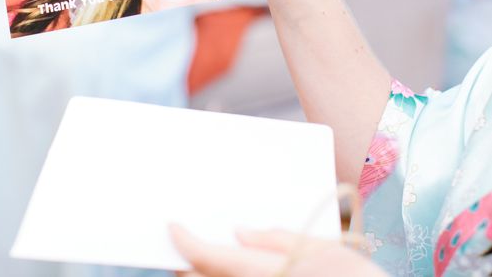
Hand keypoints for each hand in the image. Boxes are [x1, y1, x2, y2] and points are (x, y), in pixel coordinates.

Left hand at [171, 225, 385, 276]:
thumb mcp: (324, 248)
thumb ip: (276, 238)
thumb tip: (239, 233)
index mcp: (263, 274)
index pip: (206, 256)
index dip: (184, 240)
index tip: (173, 226)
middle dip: (185, 266)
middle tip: (179, 248)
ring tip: (200, 264)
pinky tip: (227, 275)